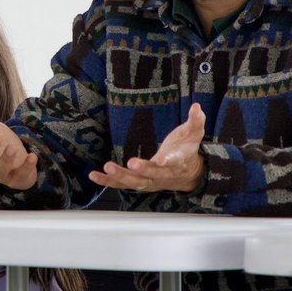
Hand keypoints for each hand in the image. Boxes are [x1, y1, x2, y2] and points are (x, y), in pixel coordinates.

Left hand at [89, 103, 206, 192]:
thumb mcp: (193, 134)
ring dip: (120, 176)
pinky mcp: (138, 183)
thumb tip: (197, 106)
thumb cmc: (186, 151)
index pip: (173, 162)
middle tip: (130, 164)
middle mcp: (162, 174)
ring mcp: (149, 181)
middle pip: (151, 174)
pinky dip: (108, 181)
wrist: (186, 174)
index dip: (168, 162)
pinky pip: (121, 184)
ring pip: (134, 182)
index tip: (161, 160)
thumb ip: (196, 121)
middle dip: (141, 170)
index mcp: (177, 161)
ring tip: (107, 168)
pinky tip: (94, 176)